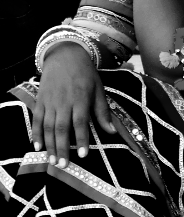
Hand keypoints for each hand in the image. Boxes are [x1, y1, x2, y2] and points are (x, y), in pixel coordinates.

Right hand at [32, 42, 116, 168]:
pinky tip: (37, 146)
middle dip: (62, 148)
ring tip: (52, 160)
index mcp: (81, 98)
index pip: (80, 122)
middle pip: (61, 128)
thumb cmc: (86, 74)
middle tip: (63, 165)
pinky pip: (36, 119)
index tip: (82, 155)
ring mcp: (50, 101)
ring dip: (49, 145)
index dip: (81, 139)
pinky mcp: (40, 100)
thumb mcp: (98, 89)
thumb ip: (102, 111)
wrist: (65, 56)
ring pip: (48, 127)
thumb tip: (111, 131)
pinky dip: (35, 133)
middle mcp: (64, 102)